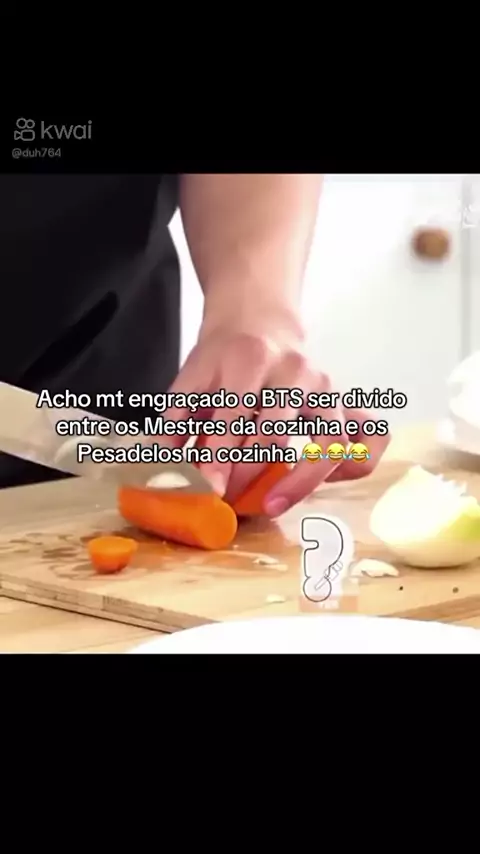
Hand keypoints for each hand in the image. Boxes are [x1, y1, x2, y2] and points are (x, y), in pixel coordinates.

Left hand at [163, 308, 389, 515]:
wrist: (258, 322)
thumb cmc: (223, 360)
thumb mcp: (190, 380)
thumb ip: (174, 426)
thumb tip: (167, 477)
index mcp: (249, 358)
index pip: (234, 414)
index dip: (219, 457)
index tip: (209, 490)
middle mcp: (295, 370)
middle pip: (276, 433)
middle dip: (249, 475)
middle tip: (227, 499)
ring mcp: (326, 387)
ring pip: (330, 441)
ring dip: (301, 481)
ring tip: (273, 504)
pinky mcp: (346, 402)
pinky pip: (368, 439)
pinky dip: (353, 464)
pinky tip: (324, 479)